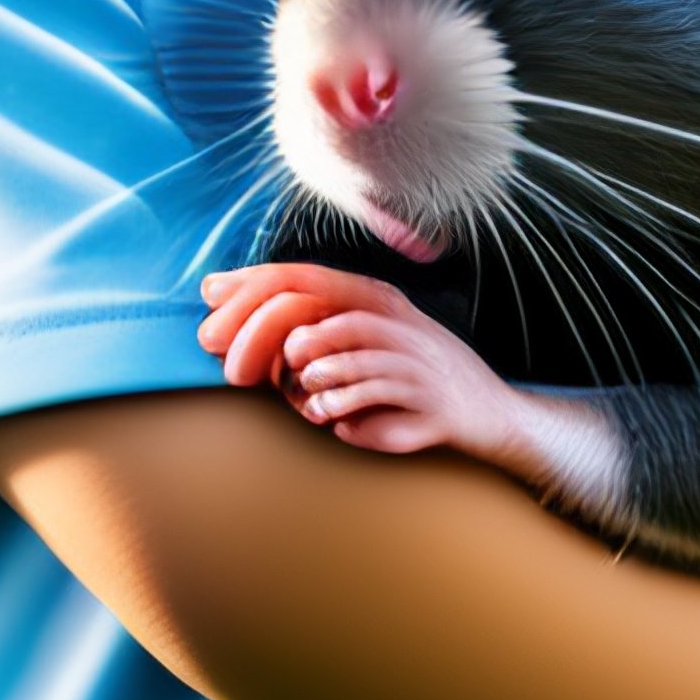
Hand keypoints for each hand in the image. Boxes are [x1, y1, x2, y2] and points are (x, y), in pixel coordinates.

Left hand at [200, 260, 529, 464]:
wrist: (489, 413)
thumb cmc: (414, 379)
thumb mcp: (373, 343)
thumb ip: (320, 334)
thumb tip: (254, 330)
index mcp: (377, 298)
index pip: (309, 278)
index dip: (256, 282)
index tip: (210, 293)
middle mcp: (396, 320)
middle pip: (327, 312)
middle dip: (281, 335)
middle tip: (255, 364)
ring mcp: (415, 357)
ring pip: (352, 352)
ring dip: (317, 375)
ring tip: (306, 394)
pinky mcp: (428, 399)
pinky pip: (376, 394)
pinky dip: (345, 409)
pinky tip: (332, 421)